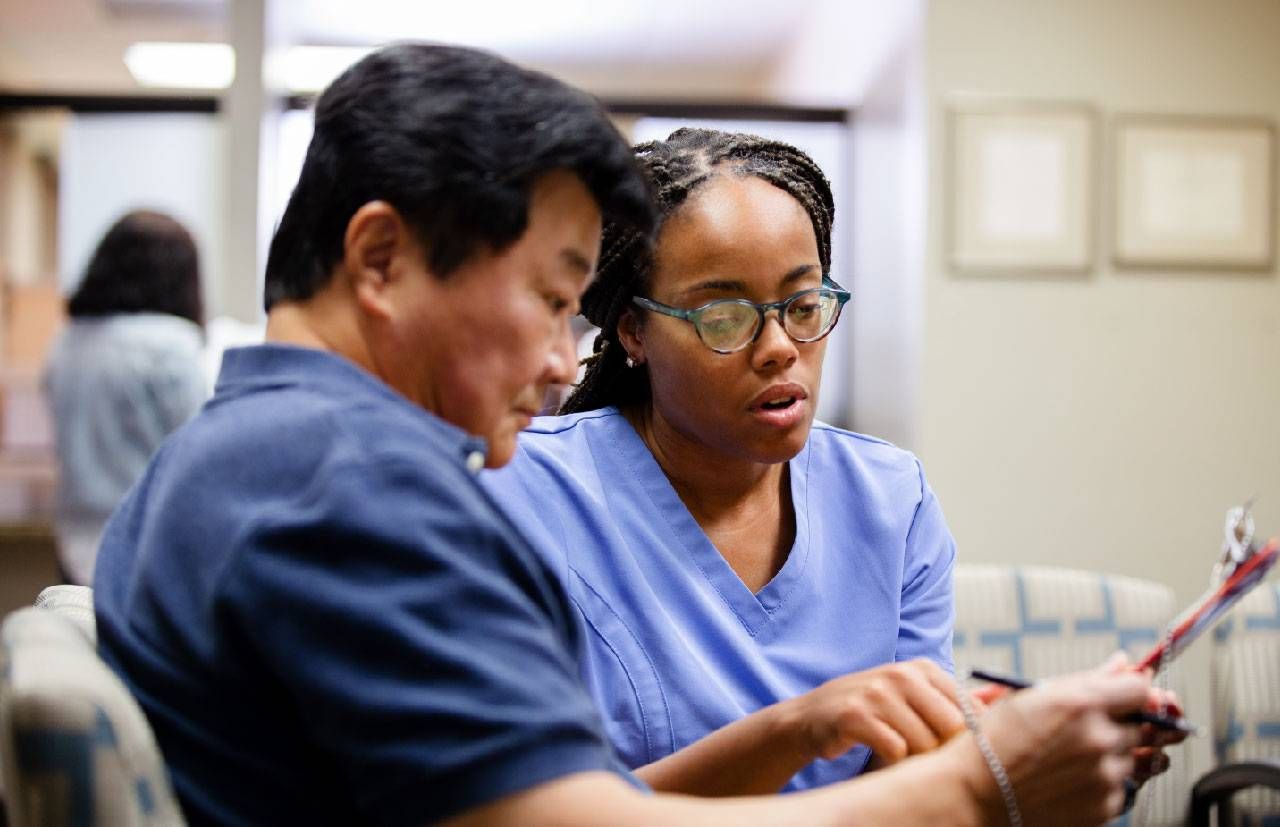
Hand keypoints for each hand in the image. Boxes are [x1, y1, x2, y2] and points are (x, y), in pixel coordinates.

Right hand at [786, 659, 964, 765]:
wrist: (815, 715)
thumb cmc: (874, 709)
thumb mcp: (915, 696)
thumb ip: (958, 699)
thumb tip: (1004, 695)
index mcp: (923, 669)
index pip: (969, 711)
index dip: (964, 738)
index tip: (947, 747)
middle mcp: (902, 675)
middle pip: (951, 728)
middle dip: (940, 750)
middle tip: (920, 751)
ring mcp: (878, 693)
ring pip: (924, 743)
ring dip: (913, 757)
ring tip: (897, 749)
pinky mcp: (856, 715)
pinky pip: (895, 750)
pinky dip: (890, 758)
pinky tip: (878, 749)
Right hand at [974, 667, 1150, 825]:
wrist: (977, 792)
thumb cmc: (997, 739)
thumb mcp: (1034, 696)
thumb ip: (1088, 680)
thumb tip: (1123, 664)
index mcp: (1081, 703)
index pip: (1140, 688)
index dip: (1131, 690)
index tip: (1122, 696)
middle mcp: (1100, 738)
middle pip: (1140, 725)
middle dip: (1119, 724)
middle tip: (1084, 731)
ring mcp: (1105, 776)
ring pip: (1133, 758)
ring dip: (1111, 755)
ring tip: (1070, 758)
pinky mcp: (1106, 807)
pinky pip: (1122, 788)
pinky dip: (1103, 783)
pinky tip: (1069, 779)